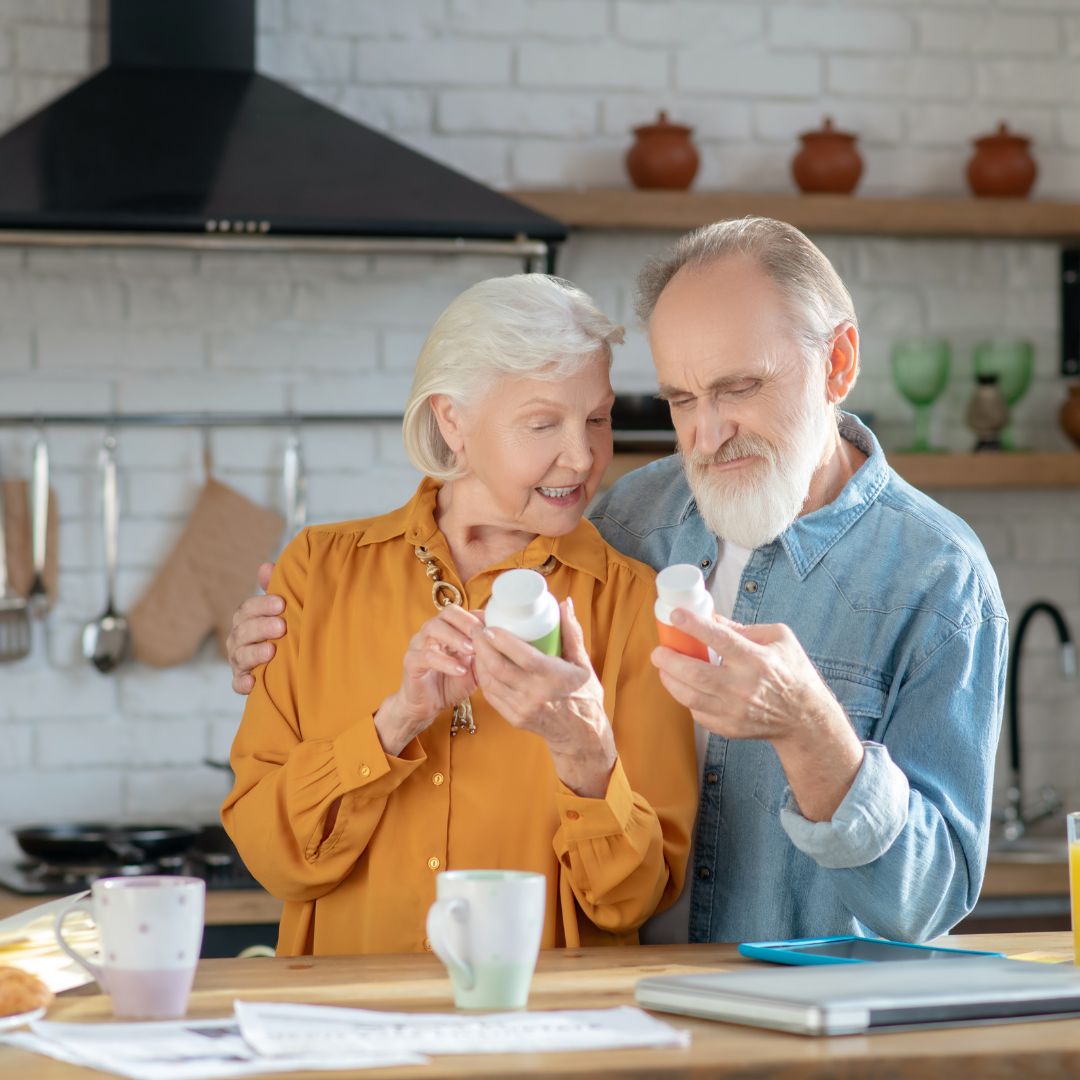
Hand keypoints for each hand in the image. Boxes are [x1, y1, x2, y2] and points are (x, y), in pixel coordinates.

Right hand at [227, 562, 285, 694]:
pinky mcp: (243, 682)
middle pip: (242, 631)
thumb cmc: (284, 630)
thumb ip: (275, 588)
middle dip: (261, 627)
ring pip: (239, 656)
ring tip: (272, 651)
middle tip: (282, 626)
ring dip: (255, 653)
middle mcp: (239, 640)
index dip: (262, 605)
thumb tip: (266, 565)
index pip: (247, 609)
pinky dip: (243, 683)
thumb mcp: (281, 609)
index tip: (282, 603)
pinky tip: (253, 682)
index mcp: (247, 619)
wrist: (291, 666)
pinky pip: (238, 684)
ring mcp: (239, 662)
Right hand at [375, 605, 484, 755]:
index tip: (495, 627)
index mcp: (447, 629)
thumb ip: (485, 653)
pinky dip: (445, 662)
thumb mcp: (475, 667)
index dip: (478, 616)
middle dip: (467, 622)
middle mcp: (431, 632)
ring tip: (472, 650)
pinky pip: (426, 656)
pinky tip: (460, 670)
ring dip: (455, 637)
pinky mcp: (411, 662)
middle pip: (447, 613)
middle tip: (482, 635)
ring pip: (433, 629)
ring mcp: (418, 645)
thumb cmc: (451, 683)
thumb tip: (508, 642)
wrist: (427, 706)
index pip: (462, 611)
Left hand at [472, 598, 615, 797]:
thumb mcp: (583, 663)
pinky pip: (492, 695)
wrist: (580, 734)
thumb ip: (572, 633)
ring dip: (479, 660)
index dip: (502, 640)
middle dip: (482, 646)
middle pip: (499, 668)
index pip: (523, 657)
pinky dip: (484, 677)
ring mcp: (523, 709)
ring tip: (475, 643)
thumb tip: (565, 603)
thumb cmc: (583, 694)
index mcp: (554, 678)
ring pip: (491, 682)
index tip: (490, 625)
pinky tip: (481, 663)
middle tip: (476, 629)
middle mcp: (536, 695)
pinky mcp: (514, 718)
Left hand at [650, 608, 862, 820]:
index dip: (694, 626)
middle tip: (659, 651)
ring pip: (689, 696)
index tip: (676, 616)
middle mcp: (744, 687)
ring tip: (664, 667)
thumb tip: (710, 618)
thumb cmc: (792, 672)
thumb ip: (743, 628)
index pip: (720, 640)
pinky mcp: (728, 728)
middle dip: (669, 660)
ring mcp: (735, 711)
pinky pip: (697, 712)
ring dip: (669, 680)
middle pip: (695, 674)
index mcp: (757, 660)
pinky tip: (684, 686)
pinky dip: (686, 698)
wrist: (804, 719)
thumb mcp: (778, 639)